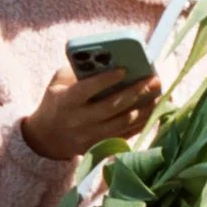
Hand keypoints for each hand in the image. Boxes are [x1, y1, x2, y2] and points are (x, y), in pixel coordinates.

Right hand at [22, 65, 163, 162]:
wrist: (47, 137)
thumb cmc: (57, 102)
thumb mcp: (58, 83)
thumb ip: (79, 71)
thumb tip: (109, 60)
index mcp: (65, 102)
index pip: (86, 90)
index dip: (105, 80)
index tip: (124, 69)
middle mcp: (77, 121)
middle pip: (111, 106)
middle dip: (135, 92)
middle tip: (154, 80)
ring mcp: (89, 137)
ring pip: (123, 123)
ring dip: (145, 108)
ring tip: (160, 94)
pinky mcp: (99, 147)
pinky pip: (126, 135)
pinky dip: (143, 123)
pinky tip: (155, 110)